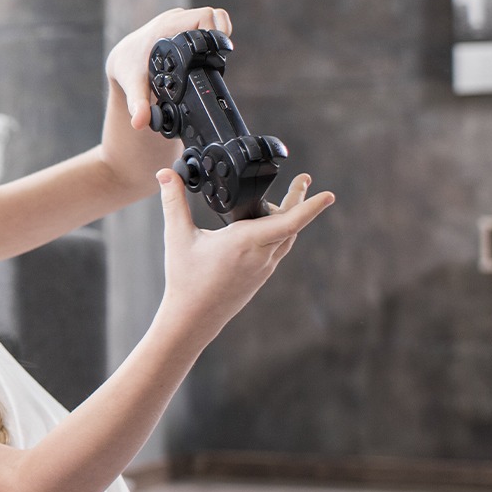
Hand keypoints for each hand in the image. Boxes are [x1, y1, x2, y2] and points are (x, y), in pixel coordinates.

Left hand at [102, 7, 234, 181]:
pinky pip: (206, 22)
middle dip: (218, 37)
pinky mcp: (183, 23)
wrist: (122, 58)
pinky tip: (206, 54)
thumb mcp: (132, 86)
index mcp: (165, 28)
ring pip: (211, 18)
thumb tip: (139, 122)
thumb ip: (137, 105)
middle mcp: (173, 19)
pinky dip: (211, 35)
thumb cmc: (128, 67)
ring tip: (211, 58)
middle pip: (212, 16)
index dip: (215, 31)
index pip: (203, 17)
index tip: (215, 53)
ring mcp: (179, 19)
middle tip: (214, 59)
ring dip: (216, 37)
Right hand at [155, 169, 333, 331]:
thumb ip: (172, 202)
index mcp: (246, 242)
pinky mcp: (260, 275)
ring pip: (287, 237)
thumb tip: (163, 174)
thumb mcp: (177, 236)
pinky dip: (280, 232)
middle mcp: (262, 254)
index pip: (289, 221)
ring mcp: (264, 267)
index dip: (310, 206)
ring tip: (288, 200)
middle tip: (303, 179)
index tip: (327, 193)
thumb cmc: (186, 279)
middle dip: (299, 200)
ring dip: (291, 217)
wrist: (193, 318)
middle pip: (292, 224)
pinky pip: (278, 249)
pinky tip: (267, 227)